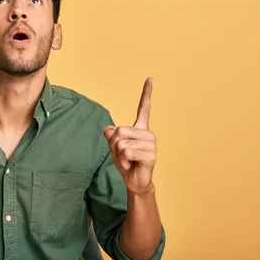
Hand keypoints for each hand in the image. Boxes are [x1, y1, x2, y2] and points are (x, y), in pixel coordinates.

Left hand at [103, 78, 156, 194]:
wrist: (134, 181)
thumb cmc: (126, 162)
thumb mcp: (113, 147)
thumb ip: (110, 136)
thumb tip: (108, 129)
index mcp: (140, 128)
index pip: (143, 108)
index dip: (146, 93)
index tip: (150, 78)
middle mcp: (148, 133)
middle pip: (119, 131)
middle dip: (114, 145)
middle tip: (123, 155)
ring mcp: (151, 144)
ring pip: (121, 143)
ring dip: (118, 155)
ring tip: (128, 161)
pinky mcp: (151, 155)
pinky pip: (126, 152)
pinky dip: (123, 161)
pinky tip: (131, 165)